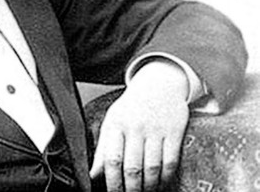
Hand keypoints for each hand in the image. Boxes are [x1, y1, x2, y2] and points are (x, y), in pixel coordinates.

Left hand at [89, 60, 189, 190]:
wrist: (158, 84)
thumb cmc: (132, 107)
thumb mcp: (112, 122)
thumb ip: (103, 148)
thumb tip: (92, 174)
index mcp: (116, 124)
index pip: (111, 159)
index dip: (112, 182)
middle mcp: (135, 127)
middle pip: (132, 168)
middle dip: (131, 189)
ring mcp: (155, 129)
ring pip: (152, 168)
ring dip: (149, 187)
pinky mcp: (174, 132)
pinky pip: (170, 162)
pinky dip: (166, 179)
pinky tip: (161, 185)